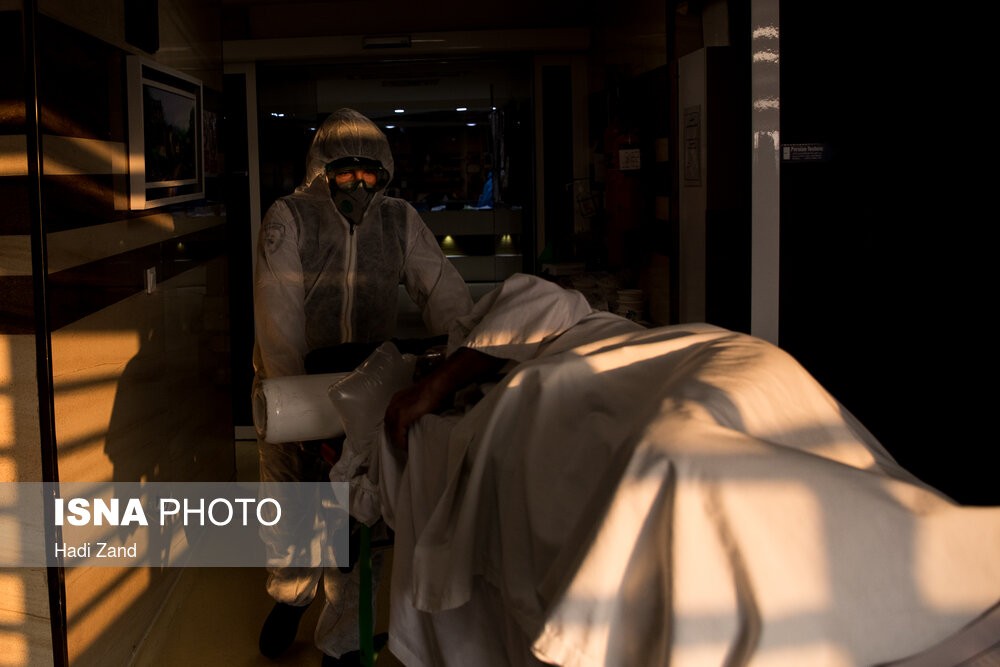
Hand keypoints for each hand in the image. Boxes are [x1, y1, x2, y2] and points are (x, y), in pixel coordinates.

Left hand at [383, 346, 506, 449]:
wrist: (438, 385)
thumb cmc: (435, 391)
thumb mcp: (423, 401)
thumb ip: (418, 410)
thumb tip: (422, 420)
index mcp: (398, 399)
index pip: (391, 418)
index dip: (396, 428)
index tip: (403, 436)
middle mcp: (394, 404)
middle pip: (389, 425)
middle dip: (395, 436)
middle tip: (403, 444)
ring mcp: (396, 410)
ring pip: (391, 431)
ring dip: (397, 440)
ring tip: (405, 447)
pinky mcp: (401, 416)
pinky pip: (397, 434)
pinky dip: (401, 442)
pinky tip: (406, 446)